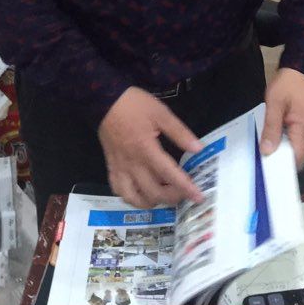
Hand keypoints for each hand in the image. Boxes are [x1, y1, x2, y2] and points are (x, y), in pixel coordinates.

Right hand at [98, 87, 204, 207]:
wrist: (104, 102)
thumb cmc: (135, 105)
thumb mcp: (161, 113)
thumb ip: (179, 132)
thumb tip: (198, 148)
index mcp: (146, 149)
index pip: (169, 174)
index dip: (185, 187)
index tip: (198, 197)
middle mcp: (133, 164)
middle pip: (154, 192)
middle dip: (172, 198)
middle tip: (184, 193)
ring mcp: (120, 169)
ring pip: (135, 198)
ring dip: (152, 202)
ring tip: (164, 196)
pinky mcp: (111, 168)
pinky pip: (119, 191)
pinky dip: (132, 198)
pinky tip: (141, 193)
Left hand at [260, 68, 303, 169]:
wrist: (302, 68)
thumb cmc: (288, 83)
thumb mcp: (274, 103)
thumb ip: (271, 128)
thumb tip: (267, 151)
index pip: (297, 159)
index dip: (283, 166)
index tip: (268, 168)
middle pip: (298, 157)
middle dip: (282, 159)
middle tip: (264, 158)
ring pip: (299, 150)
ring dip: (285, 150)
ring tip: (268, 148)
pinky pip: (299, 141)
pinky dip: (288, 142)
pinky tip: (276, 137)